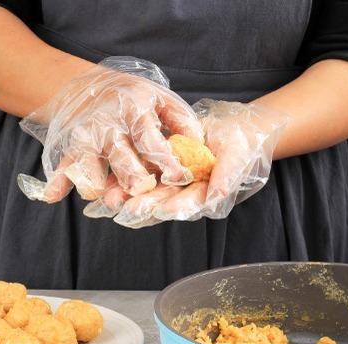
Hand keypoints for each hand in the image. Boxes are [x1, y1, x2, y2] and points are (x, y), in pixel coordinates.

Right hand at [17, 56, 202, 202]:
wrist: (91, 86)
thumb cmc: (133, 98)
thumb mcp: (161, 100)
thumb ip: (180, 121)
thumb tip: (197, 145)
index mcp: (135, 110)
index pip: (152, 138)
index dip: (165, 158)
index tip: (179, 176)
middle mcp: (109, 124)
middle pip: (119, 152)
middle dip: (129, 171)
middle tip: (140, 188)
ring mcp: (87, 136)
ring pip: (88, 159)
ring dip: (91, 177)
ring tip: (96, 193)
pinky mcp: (71, 147)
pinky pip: (63, 164)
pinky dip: (57, 179)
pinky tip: (53, 195)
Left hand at [85, 99, 289, 227]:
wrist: (231, 129)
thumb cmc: (240, 143)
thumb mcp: (237, 155)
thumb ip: (227, 175)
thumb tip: (216, 195)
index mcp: (206, 194)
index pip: (190, 204)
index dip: (176, 207)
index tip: (161, 210)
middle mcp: (185, 193)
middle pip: (164, 203)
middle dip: (145, 206)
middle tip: (127, 207)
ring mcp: (171, 183)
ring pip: (148, 193)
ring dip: (129, 197)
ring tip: (110, 199)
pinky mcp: (158, 170)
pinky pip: (140, 177)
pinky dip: (123, 180)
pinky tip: (107, 183)